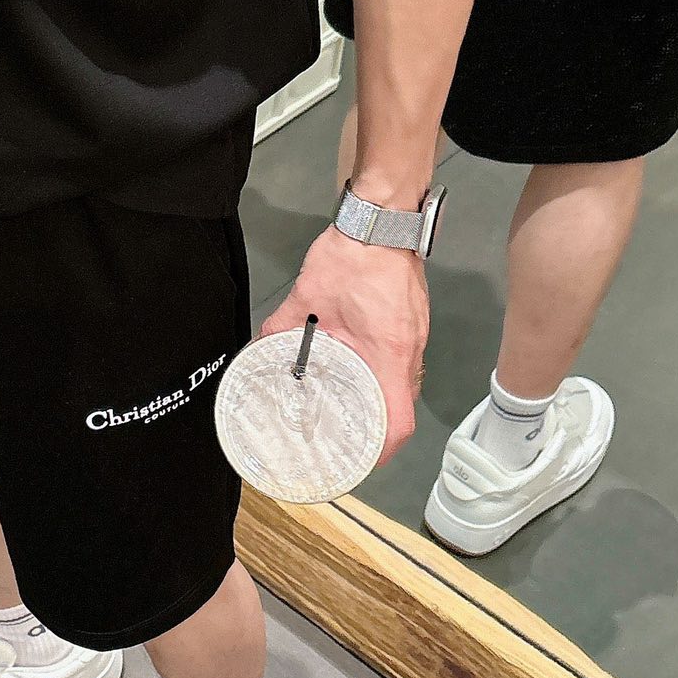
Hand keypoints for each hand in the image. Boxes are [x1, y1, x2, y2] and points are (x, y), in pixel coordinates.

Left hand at [260, 225, 429, 464]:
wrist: (382, 217)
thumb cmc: (352, 257)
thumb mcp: (307, 295)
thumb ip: (282, 327)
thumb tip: (261, 349)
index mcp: (388, 353)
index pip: (399, 421)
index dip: (382, 451)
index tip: (360, 460)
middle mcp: (409, 350)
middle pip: (402, 407)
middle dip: (378, 431)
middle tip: (348, 442)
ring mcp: (416, 336)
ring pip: (404, 384)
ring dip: (381, 401)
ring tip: (350, 413)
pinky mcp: (413, 322)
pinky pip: (403, 362)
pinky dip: (384, 376)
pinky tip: (359, 373)